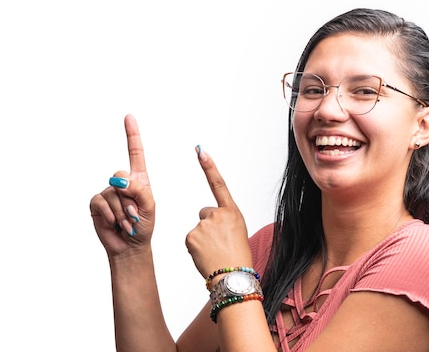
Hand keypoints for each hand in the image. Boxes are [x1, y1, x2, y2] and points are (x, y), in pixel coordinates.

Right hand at [90, 114, 155, 257]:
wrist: (130, 246)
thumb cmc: (143, 225)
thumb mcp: (149, 206)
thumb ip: (139, 189)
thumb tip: (120, 180)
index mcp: (139, 179)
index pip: (135, 152)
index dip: (132, 135)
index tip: (129, 117)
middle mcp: (123, 182)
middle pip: (121, 175)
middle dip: (130, 198)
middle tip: (135, 216)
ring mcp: (108, 192)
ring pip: (112, 193)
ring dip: (122, 212)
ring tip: (127, 223)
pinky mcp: (97, 203)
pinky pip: (101, 202)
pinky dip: (110, 215)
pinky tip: (114, 223)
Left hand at [185, 147, 252, 278]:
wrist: (234, 277)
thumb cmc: (238, 257)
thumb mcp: (238, 232)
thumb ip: (224, 219)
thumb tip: (208, 216)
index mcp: (232, 212)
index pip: (219, 184)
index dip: (209, 166)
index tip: (200, 150)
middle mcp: (217, 214)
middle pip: (205, 213)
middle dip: (208, 226)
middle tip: (220, 243)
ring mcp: (203, 225)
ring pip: (198, 229)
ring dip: (202, 240)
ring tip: (214, 252)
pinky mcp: (191, 236)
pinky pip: (190, 239)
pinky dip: (195, 248)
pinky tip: (205, 255)